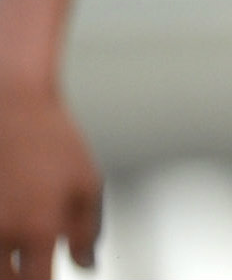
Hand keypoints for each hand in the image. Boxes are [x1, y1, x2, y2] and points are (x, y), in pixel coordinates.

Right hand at [0, 78, 100, 273]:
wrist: (12, 105)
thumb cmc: (54, 141)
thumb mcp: (86, 182)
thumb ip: (88, 230)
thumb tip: (85, 264)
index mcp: (39, 228)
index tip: (48, 277)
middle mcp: (1, 231)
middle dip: (19, 278)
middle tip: (32, 266)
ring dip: (2, 264)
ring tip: (19, 253)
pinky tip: (6, 233)